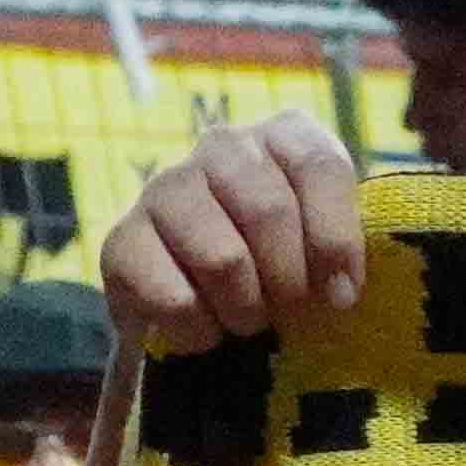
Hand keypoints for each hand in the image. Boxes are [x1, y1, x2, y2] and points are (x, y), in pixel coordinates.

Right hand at [99, 112, 366, 349]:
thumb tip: (340, 292)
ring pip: (222, 259)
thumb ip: (341, 248)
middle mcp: (222, 146)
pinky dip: (199, 331)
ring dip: (245, 310)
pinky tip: (204, 328)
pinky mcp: (122, 240)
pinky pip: (173, 299)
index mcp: (285, 134)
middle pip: (269, 213)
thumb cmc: (282, 259)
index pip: (319, 168)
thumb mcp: (326, 241)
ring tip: (247, 319)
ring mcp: (166, 186)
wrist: (198, 287)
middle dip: (289, 283)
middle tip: (288, 312)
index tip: (342, 295)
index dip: (336, 240)